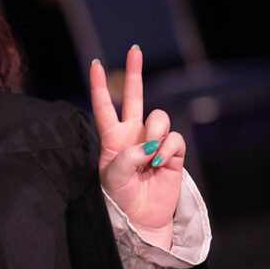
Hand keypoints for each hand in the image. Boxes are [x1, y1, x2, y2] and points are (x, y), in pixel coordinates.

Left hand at [90, 46, 184, 248]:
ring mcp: (154, 141)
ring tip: (150, 157)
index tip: (94, 63)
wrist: (141, 218)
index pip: (104, 106)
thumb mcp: (113, 178)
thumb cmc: (120, 198)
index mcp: (112, 137)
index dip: (99, 86)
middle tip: (134, 50)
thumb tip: (148, 145)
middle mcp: (133, 134)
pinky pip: (174, 138)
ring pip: (159, 118)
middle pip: (135, 97)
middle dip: (134, 72)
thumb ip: (127, 157)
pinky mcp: (173, 152)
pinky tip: (161, 163)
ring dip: (155, 134)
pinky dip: (168, 149)